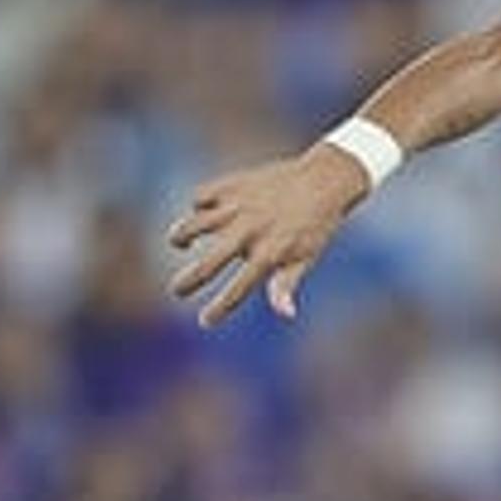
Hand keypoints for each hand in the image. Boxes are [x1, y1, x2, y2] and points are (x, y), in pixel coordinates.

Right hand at [167, 144, 366, 324]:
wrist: (324, 179)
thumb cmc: (314, 226)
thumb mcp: (305, 258)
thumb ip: (286, 285)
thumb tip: (285, 314)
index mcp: (268, 255)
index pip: (237, 291)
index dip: (218, 310)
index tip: (205, 321)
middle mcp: (249, 232)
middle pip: (207, 265)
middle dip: (186, 283)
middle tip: (177, 291)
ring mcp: (238, 206)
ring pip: (193, 224)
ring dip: (180, 236)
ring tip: (179, 243)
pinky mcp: (232, 184)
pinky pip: (201, 196)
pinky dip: (197, 206)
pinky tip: (202, 213)